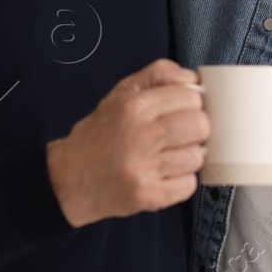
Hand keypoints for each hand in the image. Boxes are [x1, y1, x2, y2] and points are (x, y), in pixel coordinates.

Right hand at [45, 59, 209, 228]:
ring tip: (169, 156)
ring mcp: (145, 168)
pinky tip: (164, 175)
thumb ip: (157, 75)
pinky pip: (189, 185)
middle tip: (181, 134)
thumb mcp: (121, 92)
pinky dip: (182, 181)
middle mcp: (140, 135)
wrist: (70, 177)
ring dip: (189, 157)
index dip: (192, 104)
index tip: (182, 111)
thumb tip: (194, 80)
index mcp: (134, 106)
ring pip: (198, 156)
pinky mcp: (149, 196)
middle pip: (201, 125)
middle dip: (196, 129)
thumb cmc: (101, 133)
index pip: (192, 97)